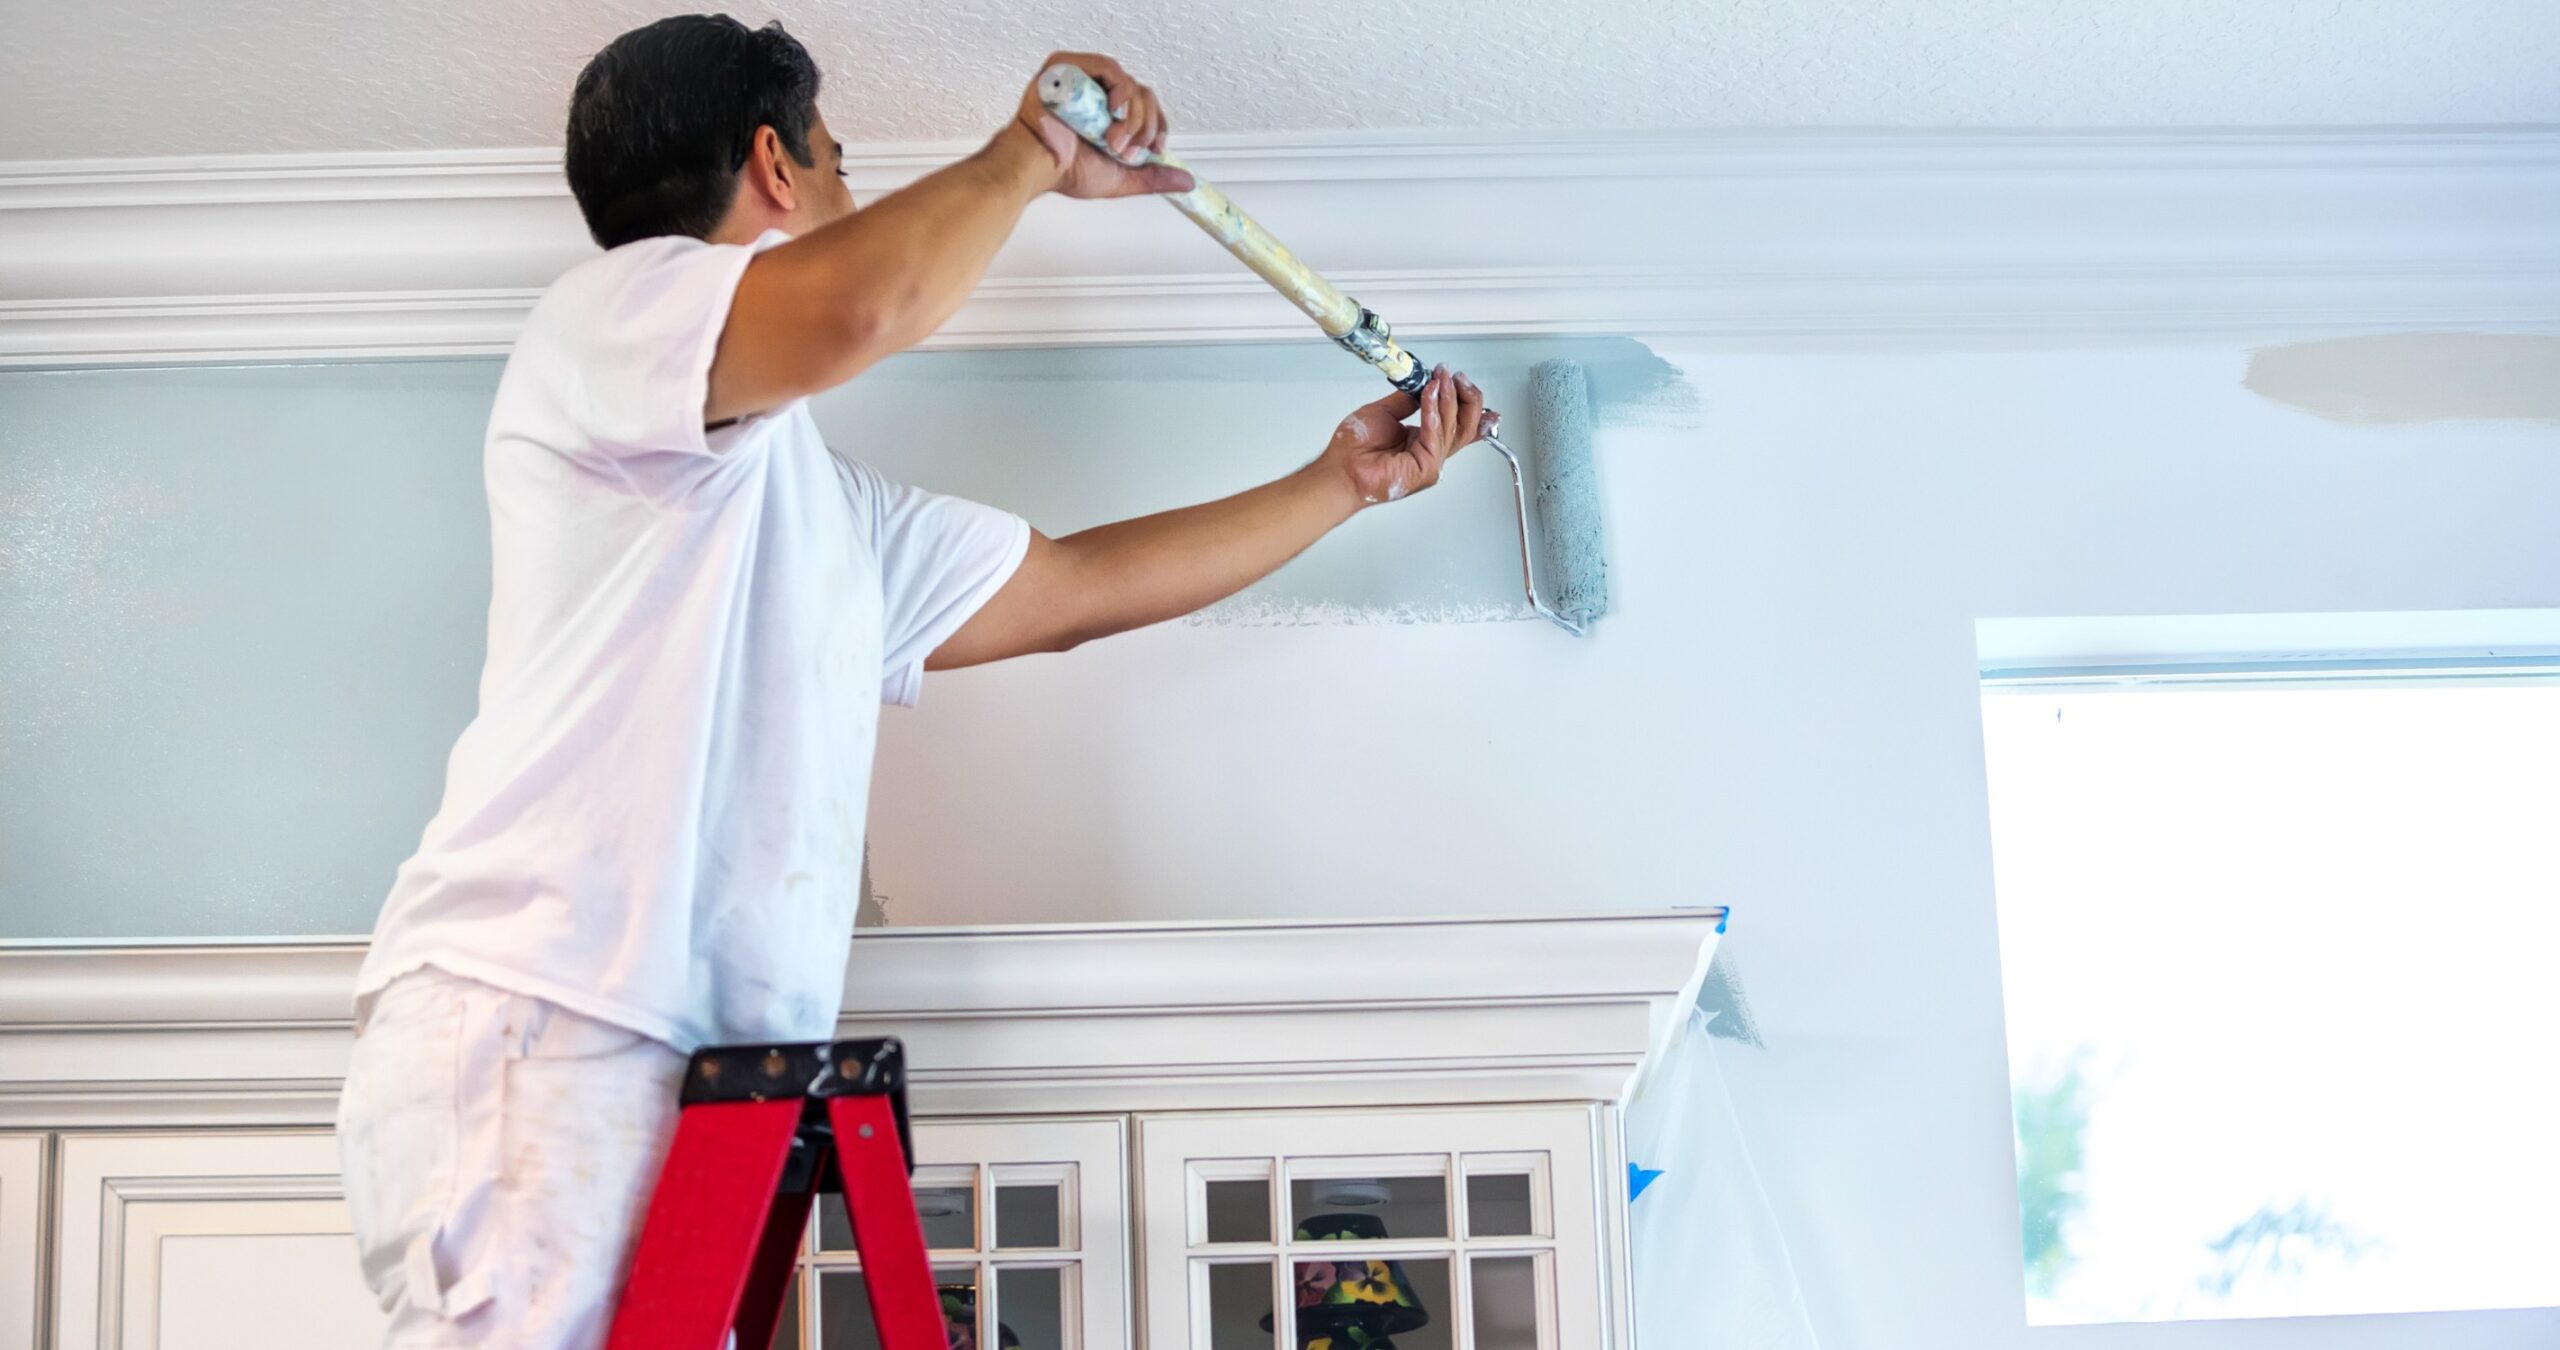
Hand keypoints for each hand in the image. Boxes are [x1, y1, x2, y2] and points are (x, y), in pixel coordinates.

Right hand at [1013, 52, 1195, 198]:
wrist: (1037, 166)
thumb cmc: (1065, 171)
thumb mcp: (1120, 178)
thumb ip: (1152, 177)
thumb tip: (1186, 182)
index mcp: (1109, 114)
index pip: (1147, 107)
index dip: (1157, 126)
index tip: (1154, 148)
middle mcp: (1098, 95)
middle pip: (1143, 96)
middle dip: (1144, 126)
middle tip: (1127, 150)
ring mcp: (1084, 79)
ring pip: (1130, 84)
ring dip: (1132, 115)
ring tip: (1114, 139)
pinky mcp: (1068, 67)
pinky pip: (1107, 67)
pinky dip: (1119, 88)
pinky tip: (1113, 110)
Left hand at [1321, 365, 1484, 507]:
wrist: (1341, 469)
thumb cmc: (1354, 450)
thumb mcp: (1385, 412)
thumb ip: (1407, 400)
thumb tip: (1422, 382)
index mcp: (1425, 441)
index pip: (1458, 421)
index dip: (1464, 399)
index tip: (1457, 378)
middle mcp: (1431, 452)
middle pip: (1465, 426)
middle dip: (1467, 398)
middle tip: (1457, 377)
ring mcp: (1431, 462)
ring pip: (1453, 428)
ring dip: (1447, 398)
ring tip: (1441, 379)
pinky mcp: (1426, 468)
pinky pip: (1435, 435)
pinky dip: (1433, 411)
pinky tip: (1430, 394)